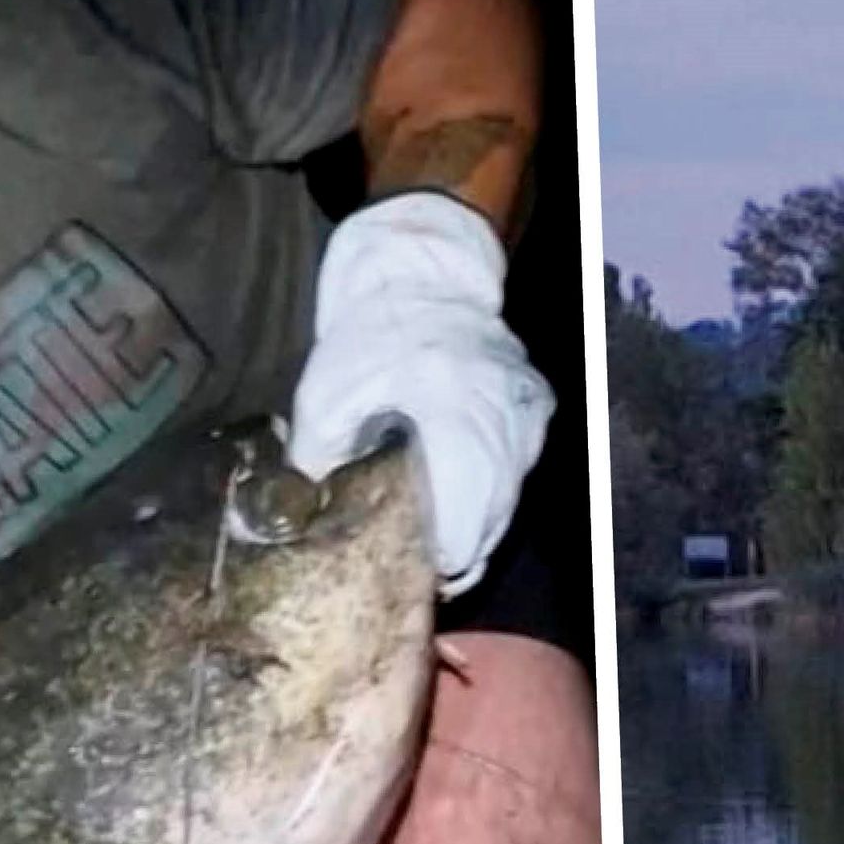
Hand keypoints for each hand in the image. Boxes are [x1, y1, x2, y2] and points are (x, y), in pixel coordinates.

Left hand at [284, 191, 554, 595]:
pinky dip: (488, 484)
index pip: (463, 536)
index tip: (404, 570)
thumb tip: (308, 523)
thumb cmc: (370, 335)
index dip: (433, 564)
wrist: (422, 273)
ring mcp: (526, 418)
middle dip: (455, 552)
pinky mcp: (535, 408)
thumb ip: (321, 465)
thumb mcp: (326, 399)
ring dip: (472, 520)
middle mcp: (504, 428)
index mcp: (453, 425)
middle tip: (415, 558)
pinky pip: (516, 468)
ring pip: (508, 503)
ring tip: (433, 523)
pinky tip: (454, 479)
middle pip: (491, 529)